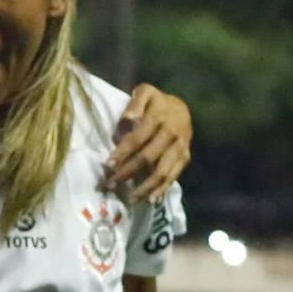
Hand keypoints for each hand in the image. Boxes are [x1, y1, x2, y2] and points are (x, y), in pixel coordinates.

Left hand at [106, 86, 192, 201]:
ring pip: (162, 171)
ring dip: (144, 187)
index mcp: (159, 116)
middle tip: (110, 186)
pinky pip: (173, 176)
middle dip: (127, 173)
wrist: (182, 108)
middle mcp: (172, 133)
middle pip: (147, 158)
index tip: (107, 166)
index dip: (122, 153)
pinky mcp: (185, 157)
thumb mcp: (145, 92)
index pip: (137, 138)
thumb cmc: (156, 102)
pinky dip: (161, 189)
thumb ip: (135, 103)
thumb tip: (128, 119)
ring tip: (129, 199)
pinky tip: (149, 199)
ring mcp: (180, 147)